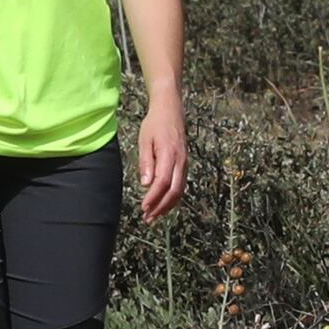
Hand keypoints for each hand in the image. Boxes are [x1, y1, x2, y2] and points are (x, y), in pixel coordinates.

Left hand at [132, 104, 188, 223]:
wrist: (171, 110)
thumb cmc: (154, 124)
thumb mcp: (145, 140)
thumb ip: (146, 162)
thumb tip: (146, 184)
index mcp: (169, 154)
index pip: (163, 183)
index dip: (153, 198)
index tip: (144, 208)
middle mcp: (181, 161)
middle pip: (174, 191)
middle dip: (161, 207)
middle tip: (148, 218)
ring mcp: (185, 163)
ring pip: (179, 190)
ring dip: (167, 206)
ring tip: (154, 216)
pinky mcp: (185, 164)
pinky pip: (181, 185)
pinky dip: (172, 198)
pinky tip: (163, 204)